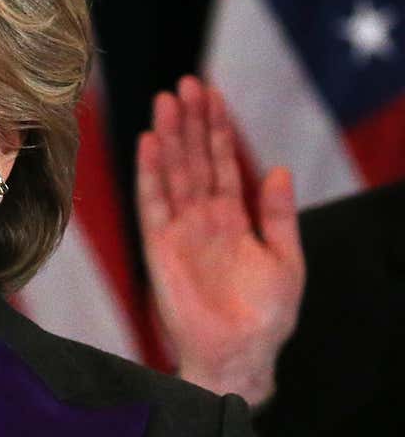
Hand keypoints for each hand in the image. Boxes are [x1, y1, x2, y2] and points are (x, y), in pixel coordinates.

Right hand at [135, 76, 305, 405]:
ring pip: (173, 172)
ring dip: (169, 137)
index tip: (211, 94)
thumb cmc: (265, 315)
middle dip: (190, 122)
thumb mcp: (286, 259)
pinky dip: (150, 173)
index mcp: (233, 217)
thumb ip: (278, 215)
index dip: (218, 128)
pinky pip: (153, 202)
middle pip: (194, 159)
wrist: (240, 352)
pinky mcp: (160, 245)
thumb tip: (277, 170)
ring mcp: (179, 229)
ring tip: (166, 102)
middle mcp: (203, 217)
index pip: (223, 162)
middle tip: (184, 84)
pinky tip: (150, 144)